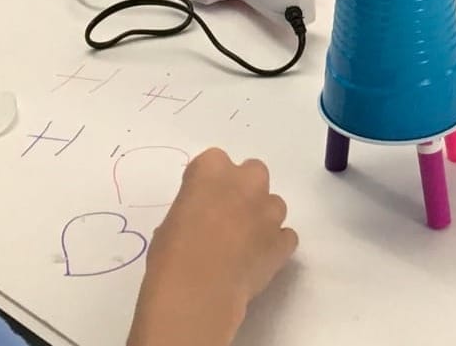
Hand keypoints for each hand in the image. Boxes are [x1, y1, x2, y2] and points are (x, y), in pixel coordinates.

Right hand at [135, 150, 296, 345]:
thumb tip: (200, 222)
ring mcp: (270, 210)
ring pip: (273, 204)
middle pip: (253, 172)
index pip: (213, 163)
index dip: (208, 185)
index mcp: (211, 169)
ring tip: (243, 245)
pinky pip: (285, 236)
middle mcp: (246, 182)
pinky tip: (257, 261)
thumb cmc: (171, 256)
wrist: (197, 292)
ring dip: (262, 217)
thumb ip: (193, 209)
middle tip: (228, 218)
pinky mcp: (284, 241)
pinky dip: (275, 245)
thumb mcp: (170, 222)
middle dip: (244, 190)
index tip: (201, 203)